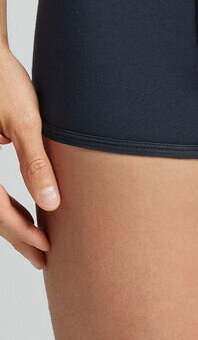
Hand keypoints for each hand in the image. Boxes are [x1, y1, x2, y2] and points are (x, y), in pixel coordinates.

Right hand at [0, 46, 59, 268]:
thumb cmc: (4, 81)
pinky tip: (25, 210)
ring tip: (37, 242)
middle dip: (17, 235)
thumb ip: (35, 162)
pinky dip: (5, 203)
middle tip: (44, 258)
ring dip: (10, 222)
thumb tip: (51, 203)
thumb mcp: (25, 120)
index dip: (21, 230)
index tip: (46, 247)